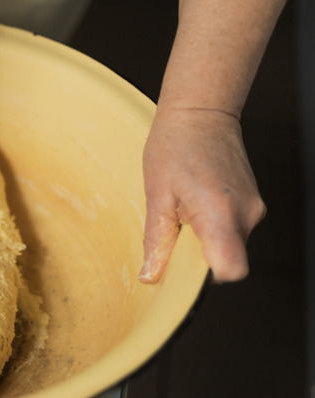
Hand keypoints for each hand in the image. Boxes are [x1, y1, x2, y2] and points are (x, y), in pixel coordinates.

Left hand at [138, 107, 265, 283]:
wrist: (201, 113)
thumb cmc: (174, 146)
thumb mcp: (156, 195)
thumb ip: (157, 241)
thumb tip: (150, 277)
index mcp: (219, 212)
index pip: (232, 269)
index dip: (207, 277)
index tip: (184, 266)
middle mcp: (245, 213)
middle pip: (227, 260)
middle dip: (199, 257)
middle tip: (175, 229)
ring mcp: (254, 208)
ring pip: (229, 245)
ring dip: (204, 239)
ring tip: (184, 210)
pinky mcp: (253, 204)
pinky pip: (233, 230)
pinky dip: (213, 228)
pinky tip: (195, 204)